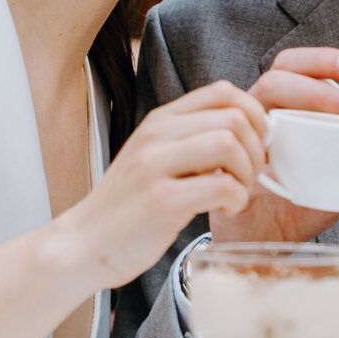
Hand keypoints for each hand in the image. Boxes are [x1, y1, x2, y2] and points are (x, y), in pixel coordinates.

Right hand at [77, 82, 267, 287]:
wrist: (81, 245)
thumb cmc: (128, 208)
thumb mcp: (156, 160)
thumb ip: (192, 143)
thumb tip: (248, 137)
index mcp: (160, 121)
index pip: (223, 91)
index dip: (254, 116)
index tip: (255, 146)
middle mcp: (156, 134)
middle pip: (234, 118)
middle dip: (257, 150)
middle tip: (249, 177)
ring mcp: (155, 165)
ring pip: (229, 144)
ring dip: (248, 173)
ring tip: (238, 193)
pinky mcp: (160, 199)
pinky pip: (222, 185)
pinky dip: (237, 199)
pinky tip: (226, 209)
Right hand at [210, 48, 338, 245]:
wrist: (264, 246)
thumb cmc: (297, 209)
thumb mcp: (334, 181)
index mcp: (279, 110)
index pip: (292, 69)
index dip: (320, 60)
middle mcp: (254, 118)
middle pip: (274, 80)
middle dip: (317, 87)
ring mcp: (235, 141)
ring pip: (251, 107)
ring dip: (295, 114)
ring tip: (332, 134)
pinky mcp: (220, 170)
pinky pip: (233, 154)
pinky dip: (260, 162)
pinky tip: (281, 177)